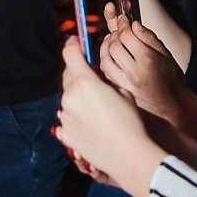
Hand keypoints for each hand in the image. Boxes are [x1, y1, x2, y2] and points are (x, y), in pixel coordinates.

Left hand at [57, 36, 149, 188]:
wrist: (128, 154)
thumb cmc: (130, 122)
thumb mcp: (122, 91)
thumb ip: (104, 80)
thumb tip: (96, 77)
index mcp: (85, 82)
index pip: (70, 54)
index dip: (72, 45)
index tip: (74, 42)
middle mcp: (70, 97)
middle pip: (67, 75)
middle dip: (77, 73)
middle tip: (92, 79)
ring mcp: (65, 116)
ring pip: (68, 98)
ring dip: (78, 97)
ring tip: (98, 109)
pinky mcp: (65, 134)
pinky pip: (67, 119)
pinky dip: (75, 118)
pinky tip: (92, 124)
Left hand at [99, 7, 187, 120]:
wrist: (172, 107)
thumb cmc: (171, 80)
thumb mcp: (166, 54)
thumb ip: (149, 37)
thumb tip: (134, 24)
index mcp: (148, 60)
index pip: (126, 35)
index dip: (122, 23)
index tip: (122, 18)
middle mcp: (134, 72)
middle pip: (113, 46)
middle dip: (114, 34)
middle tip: (118, 30)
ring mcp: (125, 84)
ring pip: (105, 59)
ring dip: (105, 47)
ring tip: (111, 42)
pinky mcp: (119, 92)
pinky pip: (105, 73)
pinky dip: (105, 61)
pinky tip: (112, 57)